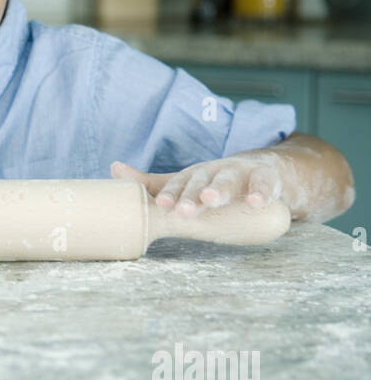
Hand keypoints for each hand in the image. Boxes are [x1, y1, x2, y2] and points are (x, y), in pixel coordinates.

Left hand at [110, 153, 284, 217]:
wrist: (260, 169)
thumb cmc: (213, 182)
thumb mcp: (185, 183)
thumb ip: (153, 184)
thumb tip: (113, 169)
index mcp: (193, 175)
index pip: (178, 185)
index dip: (170, 195)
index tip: (162, 206)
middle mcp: (214, 171)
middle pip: (200, 183)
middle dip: (191, 197)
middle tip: (183, 210)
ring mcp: (240, 173)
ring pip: (228, 181)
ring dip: (218, 190)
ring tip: (211, 200)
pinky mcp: (265, 177)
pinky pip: (263, 185)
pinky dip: (260, 193)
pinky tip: (255, 203)